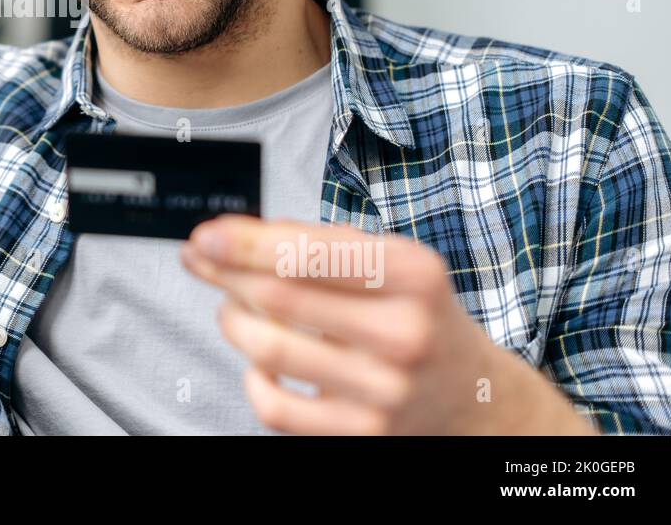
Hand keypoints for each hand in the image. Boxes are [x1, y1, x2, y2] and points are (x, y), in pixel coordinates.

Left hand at [180, 215, 597, 434]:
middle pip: (279, 296)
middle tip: (199, 259)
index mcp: (413, 275)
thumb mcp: (392, 263)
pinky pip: (274, 408)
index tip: (206, 235)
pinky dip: (252, 378)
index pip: (310, 253)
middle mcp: (405, 333)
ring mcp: (385, 391)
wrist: (471, 394)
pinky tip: (260, 361)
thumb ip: (319, 245)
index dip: (245, 242)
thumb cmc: (415, 314)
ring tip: (235, 308)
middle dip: (224, 272)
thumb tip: (231, 238)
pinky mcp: (363, 434)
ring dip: (232, 320)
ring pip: (267, 349)